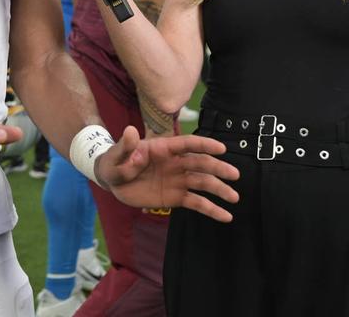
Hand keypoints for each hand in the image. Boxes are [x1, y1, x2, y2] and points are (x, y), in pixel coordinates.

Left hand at [94, 125, 239, 222]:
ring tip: (234, 198)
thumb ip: (126, 146)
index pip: (187, 144)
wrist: (113, 180)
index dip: (204, 145)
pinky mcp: (176, 197)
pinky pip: (196, 203)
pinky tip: (225, 216)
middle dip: (218, 168)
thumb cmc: (115, 162)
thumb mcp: (116, 154)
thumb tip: (130, 131)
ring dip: (219, 189)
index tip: (221, 148)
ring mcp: (177, 180)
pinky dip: (211, 209)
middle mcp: (175, 163)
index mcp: (163, 148)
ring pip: (202, 183)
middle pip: (200, 164)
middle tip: (235, 175)